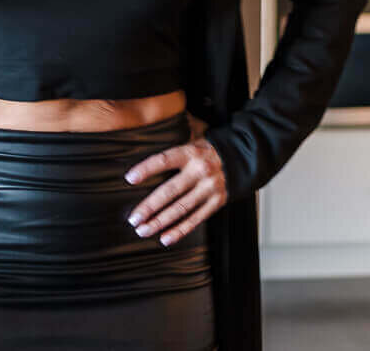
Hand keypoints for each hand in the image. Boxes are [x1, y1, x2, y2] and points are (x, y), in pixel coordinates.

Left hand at [123, 111, 227, 246]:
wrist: (240, 158)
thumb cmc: (207, 148)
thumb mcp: (191, 136)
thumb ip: (172, 138)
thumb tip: (146, 132)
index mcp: (190, 153)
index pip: (164, 160)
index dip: (146, 169)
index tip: (129, 179)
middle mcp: (199, 171)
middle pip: (170, 191)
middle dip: (150, 207)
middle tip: (133, 218)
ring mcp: (209, 189)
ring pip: (181, 209)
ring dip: (160, 222)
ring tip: (143, 230)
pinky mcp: (216, 203)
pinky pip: (195, 220)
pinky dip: (179, 231)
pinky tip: (165, 238)